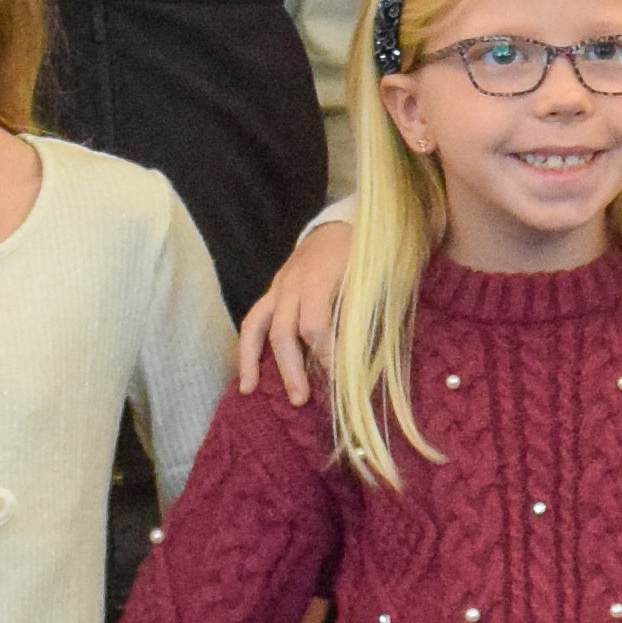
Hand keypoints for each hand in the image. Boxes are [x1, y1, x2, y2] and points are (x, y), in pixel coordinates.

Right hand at [233, 215, 355, 405]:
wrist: (344, 223)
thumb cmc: (365, 252)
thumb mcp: (374, 275)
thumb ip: (366, 310)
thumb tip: (366, 358)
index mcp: (320, 279)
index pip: (315, 325)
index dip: (325, 355)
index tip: (338, 381)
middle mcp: (292, 284)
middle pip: (283, 331)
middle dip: (290, 368)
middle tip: (300, 399)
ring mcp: (279, 286)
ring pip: (255, 324)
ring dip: (251, 359)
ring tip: (249, 389)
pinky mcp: (273, 291)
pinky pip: (253, 319)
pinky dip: (247, 347)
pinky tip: (247, 373)